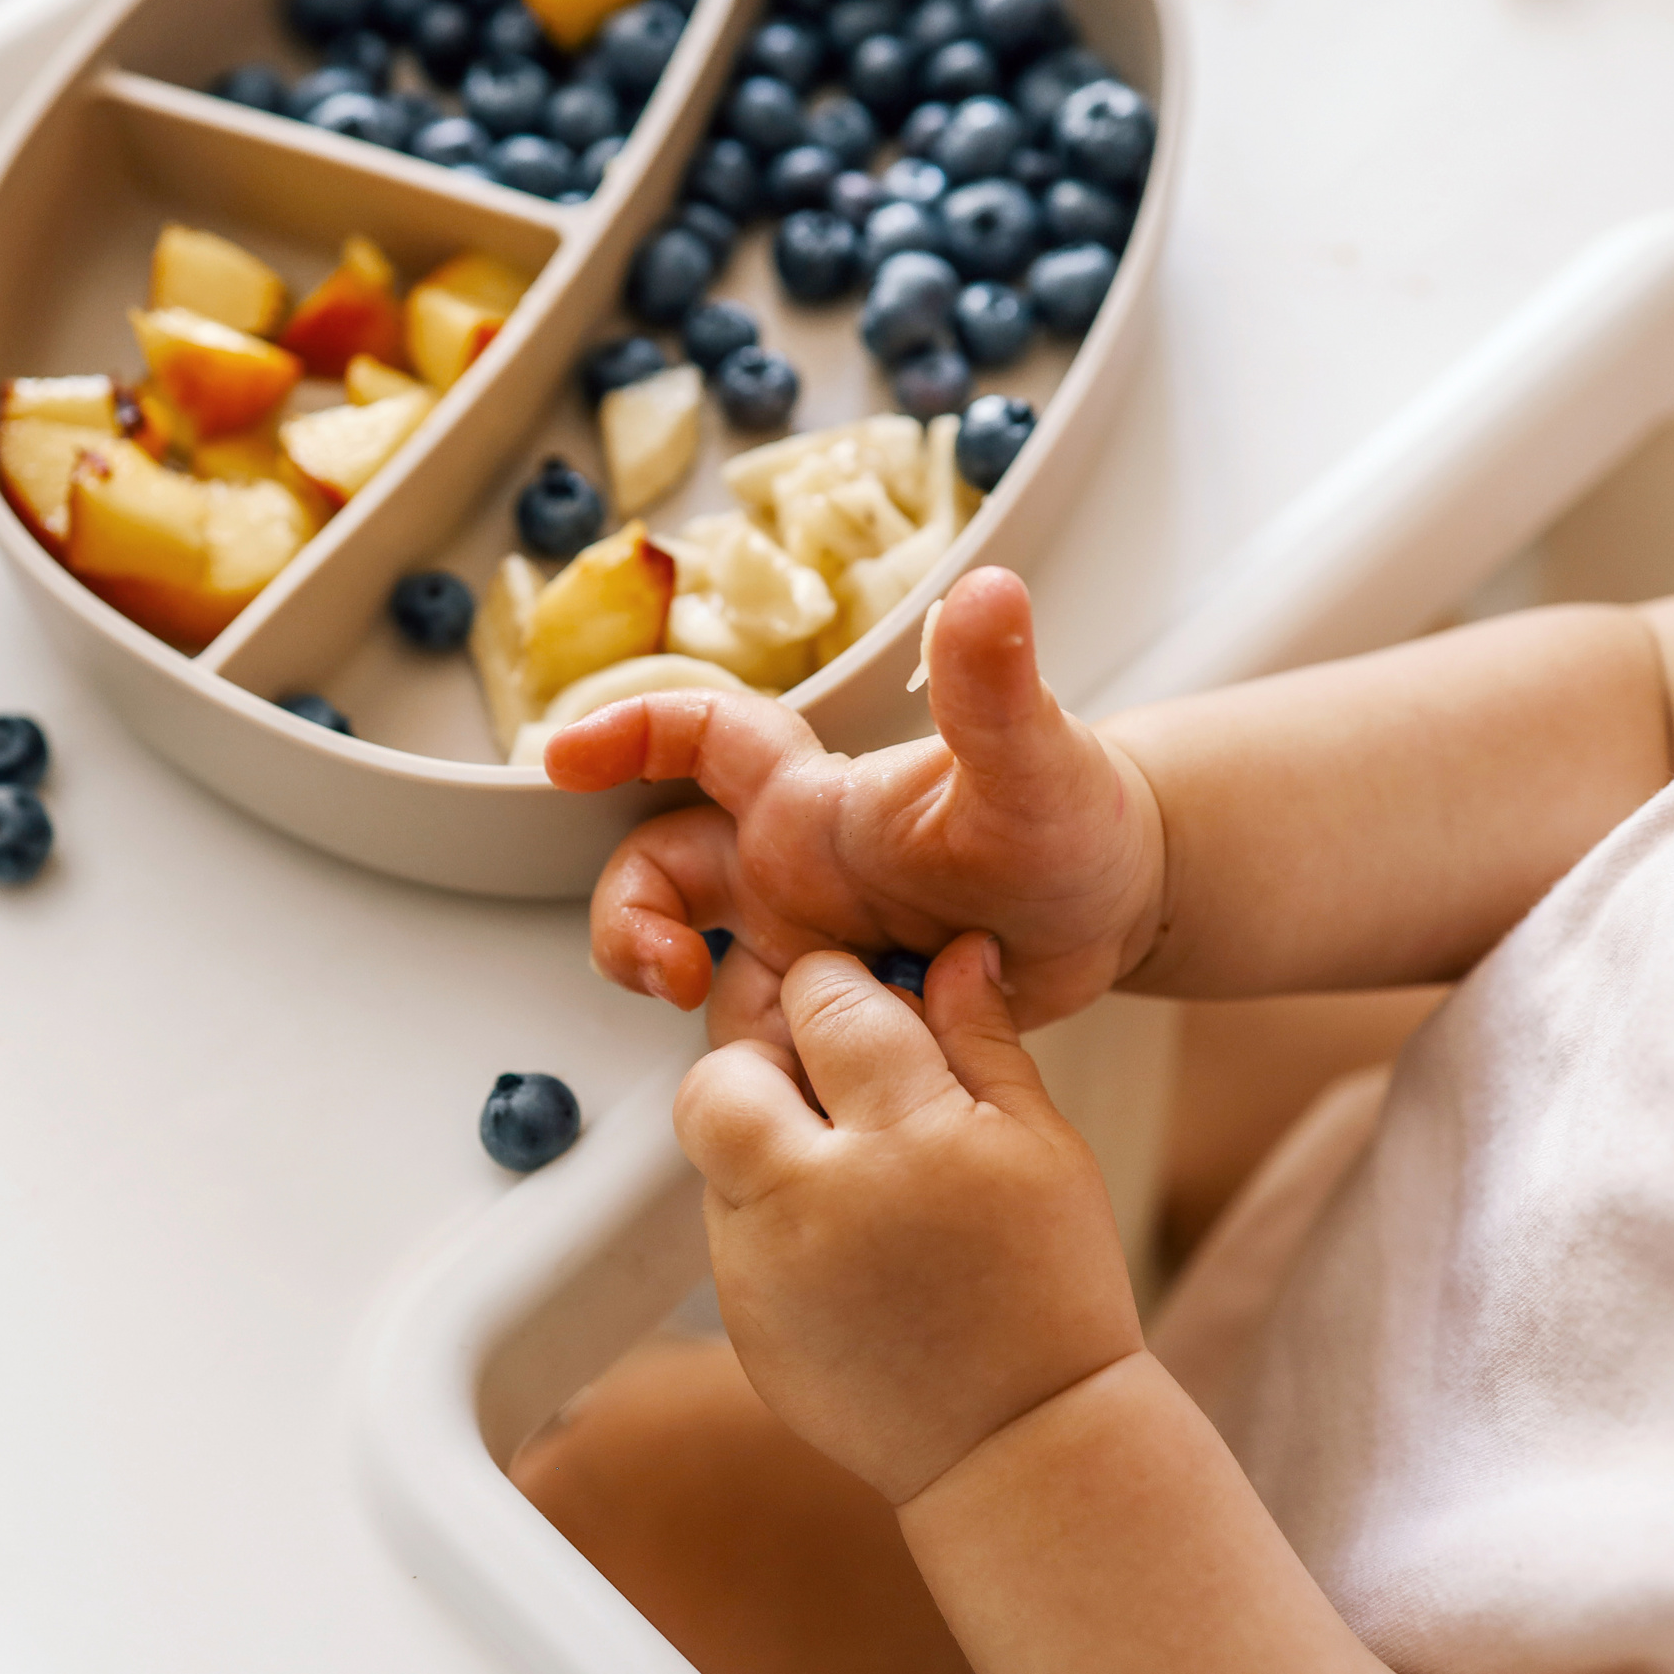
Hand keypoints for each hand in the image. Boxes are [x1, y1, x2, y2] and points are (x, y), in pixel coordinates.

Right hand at [545, 569, 1162, 1041]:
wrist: (1115, 917)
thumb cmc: (1073, 820)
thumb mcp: (1034, 762)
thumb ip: (995, 686)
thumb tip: (990, 590)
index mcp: (815, 797)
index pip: (698, 739)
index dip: (623, 733)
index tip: (557, 759)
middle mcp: (790, 865)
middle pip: (656, 871)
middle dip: (627, 921)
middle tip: (665, 974)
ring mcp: (805, 944)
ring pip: (693, 968)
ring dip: (698, 1007)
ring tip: (756, 1045)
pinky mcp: (830, 1018)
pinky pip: (762, 1046)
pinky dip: (766, 1067)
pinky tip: (818, 1083)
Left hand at [677, 933, 1142, 1504]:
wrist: (1019, 1443)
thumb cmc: (1048, 1292)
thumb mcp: (1043, 1146)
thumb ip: (983, 1038)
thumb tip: (952, 951)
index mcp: (909, 1134)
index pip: (825, 1001)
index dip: (836, 986)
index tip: (860, 1004)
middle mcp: (819, 1195)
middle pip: (721, 1072)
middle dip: (761, 1056)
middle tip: (820, 1079)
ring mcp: (767, 1263)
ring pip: (712, 1148)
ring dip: (761, 1134)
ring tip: (844, 1168)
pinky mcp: (742, 1316)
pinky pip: (726, 1226)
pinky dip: (768, 1211)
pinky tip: (841, 1241)